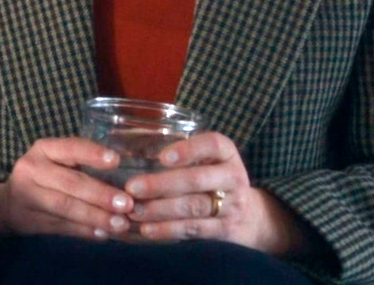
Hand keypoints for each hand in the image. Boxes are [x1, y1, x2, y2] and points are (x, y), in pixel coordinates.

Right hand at [0, 137, 136, 241]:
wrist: (8, 204)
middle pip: (69, 182)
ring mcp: (28, 196)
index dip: (92, 154)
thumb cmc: (45, 177)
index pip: (69, 148)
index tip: (116, 160)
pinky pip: (62, 226)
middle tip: (127, 204)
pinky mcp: (30, 220)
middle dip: (100, 194)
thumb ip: (83, 166)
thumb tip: (128, 182)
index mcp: (43, 149)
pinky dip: (85, 231)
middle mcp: (31, 169)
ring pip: (65, 207)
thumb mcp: (56, 161)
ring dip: (95, 216)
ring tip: (120, 224)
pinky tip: (103, 234)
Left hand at [124, 131, 317, 255]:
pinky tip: (146, 229)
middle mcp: (233, 177)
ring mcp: (232, 205)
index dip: (188, 150)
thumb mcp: (205, 159)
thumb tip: (124, 143)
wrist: (249, 216)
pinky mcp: (224, 229)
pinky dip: (168, 230)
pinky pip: (194, 230)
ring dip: (160, 210)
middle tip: (132, 187)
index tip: (163, 157)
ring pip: (194, 207)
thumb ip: (176, 151)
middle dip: (162, 184)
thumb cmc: (210, 177)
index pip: (213, 144)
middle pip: (197, 180)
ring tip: (133, 211)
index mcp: (226, 153)